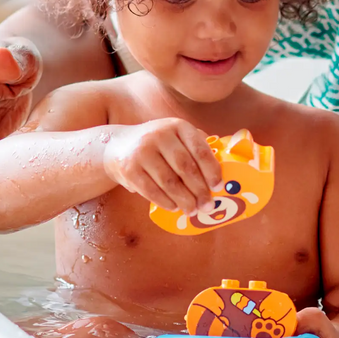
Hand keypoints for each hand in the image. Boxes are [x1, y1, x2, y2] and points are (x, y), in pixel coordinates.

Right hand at [102, 118, 222, 215]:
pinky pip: (151, 190)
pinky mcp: (129, 168)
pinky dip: (165, 202)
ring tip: (193, 211)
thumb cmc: (157, 145)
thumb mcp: (176, 137)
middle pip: (185, 168)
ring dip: (184, 200)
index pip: (200, 150)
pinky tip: (174, 208)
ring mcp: (142, 151)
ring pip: (169, 181)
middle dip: (199, 190)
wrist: (118, 146)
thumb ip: (197, 148)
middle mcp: (160, 135)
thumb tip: (221, 173)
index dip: (212, 170)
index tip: (219, 187)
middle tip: (208, 206)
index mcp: (178, 126)